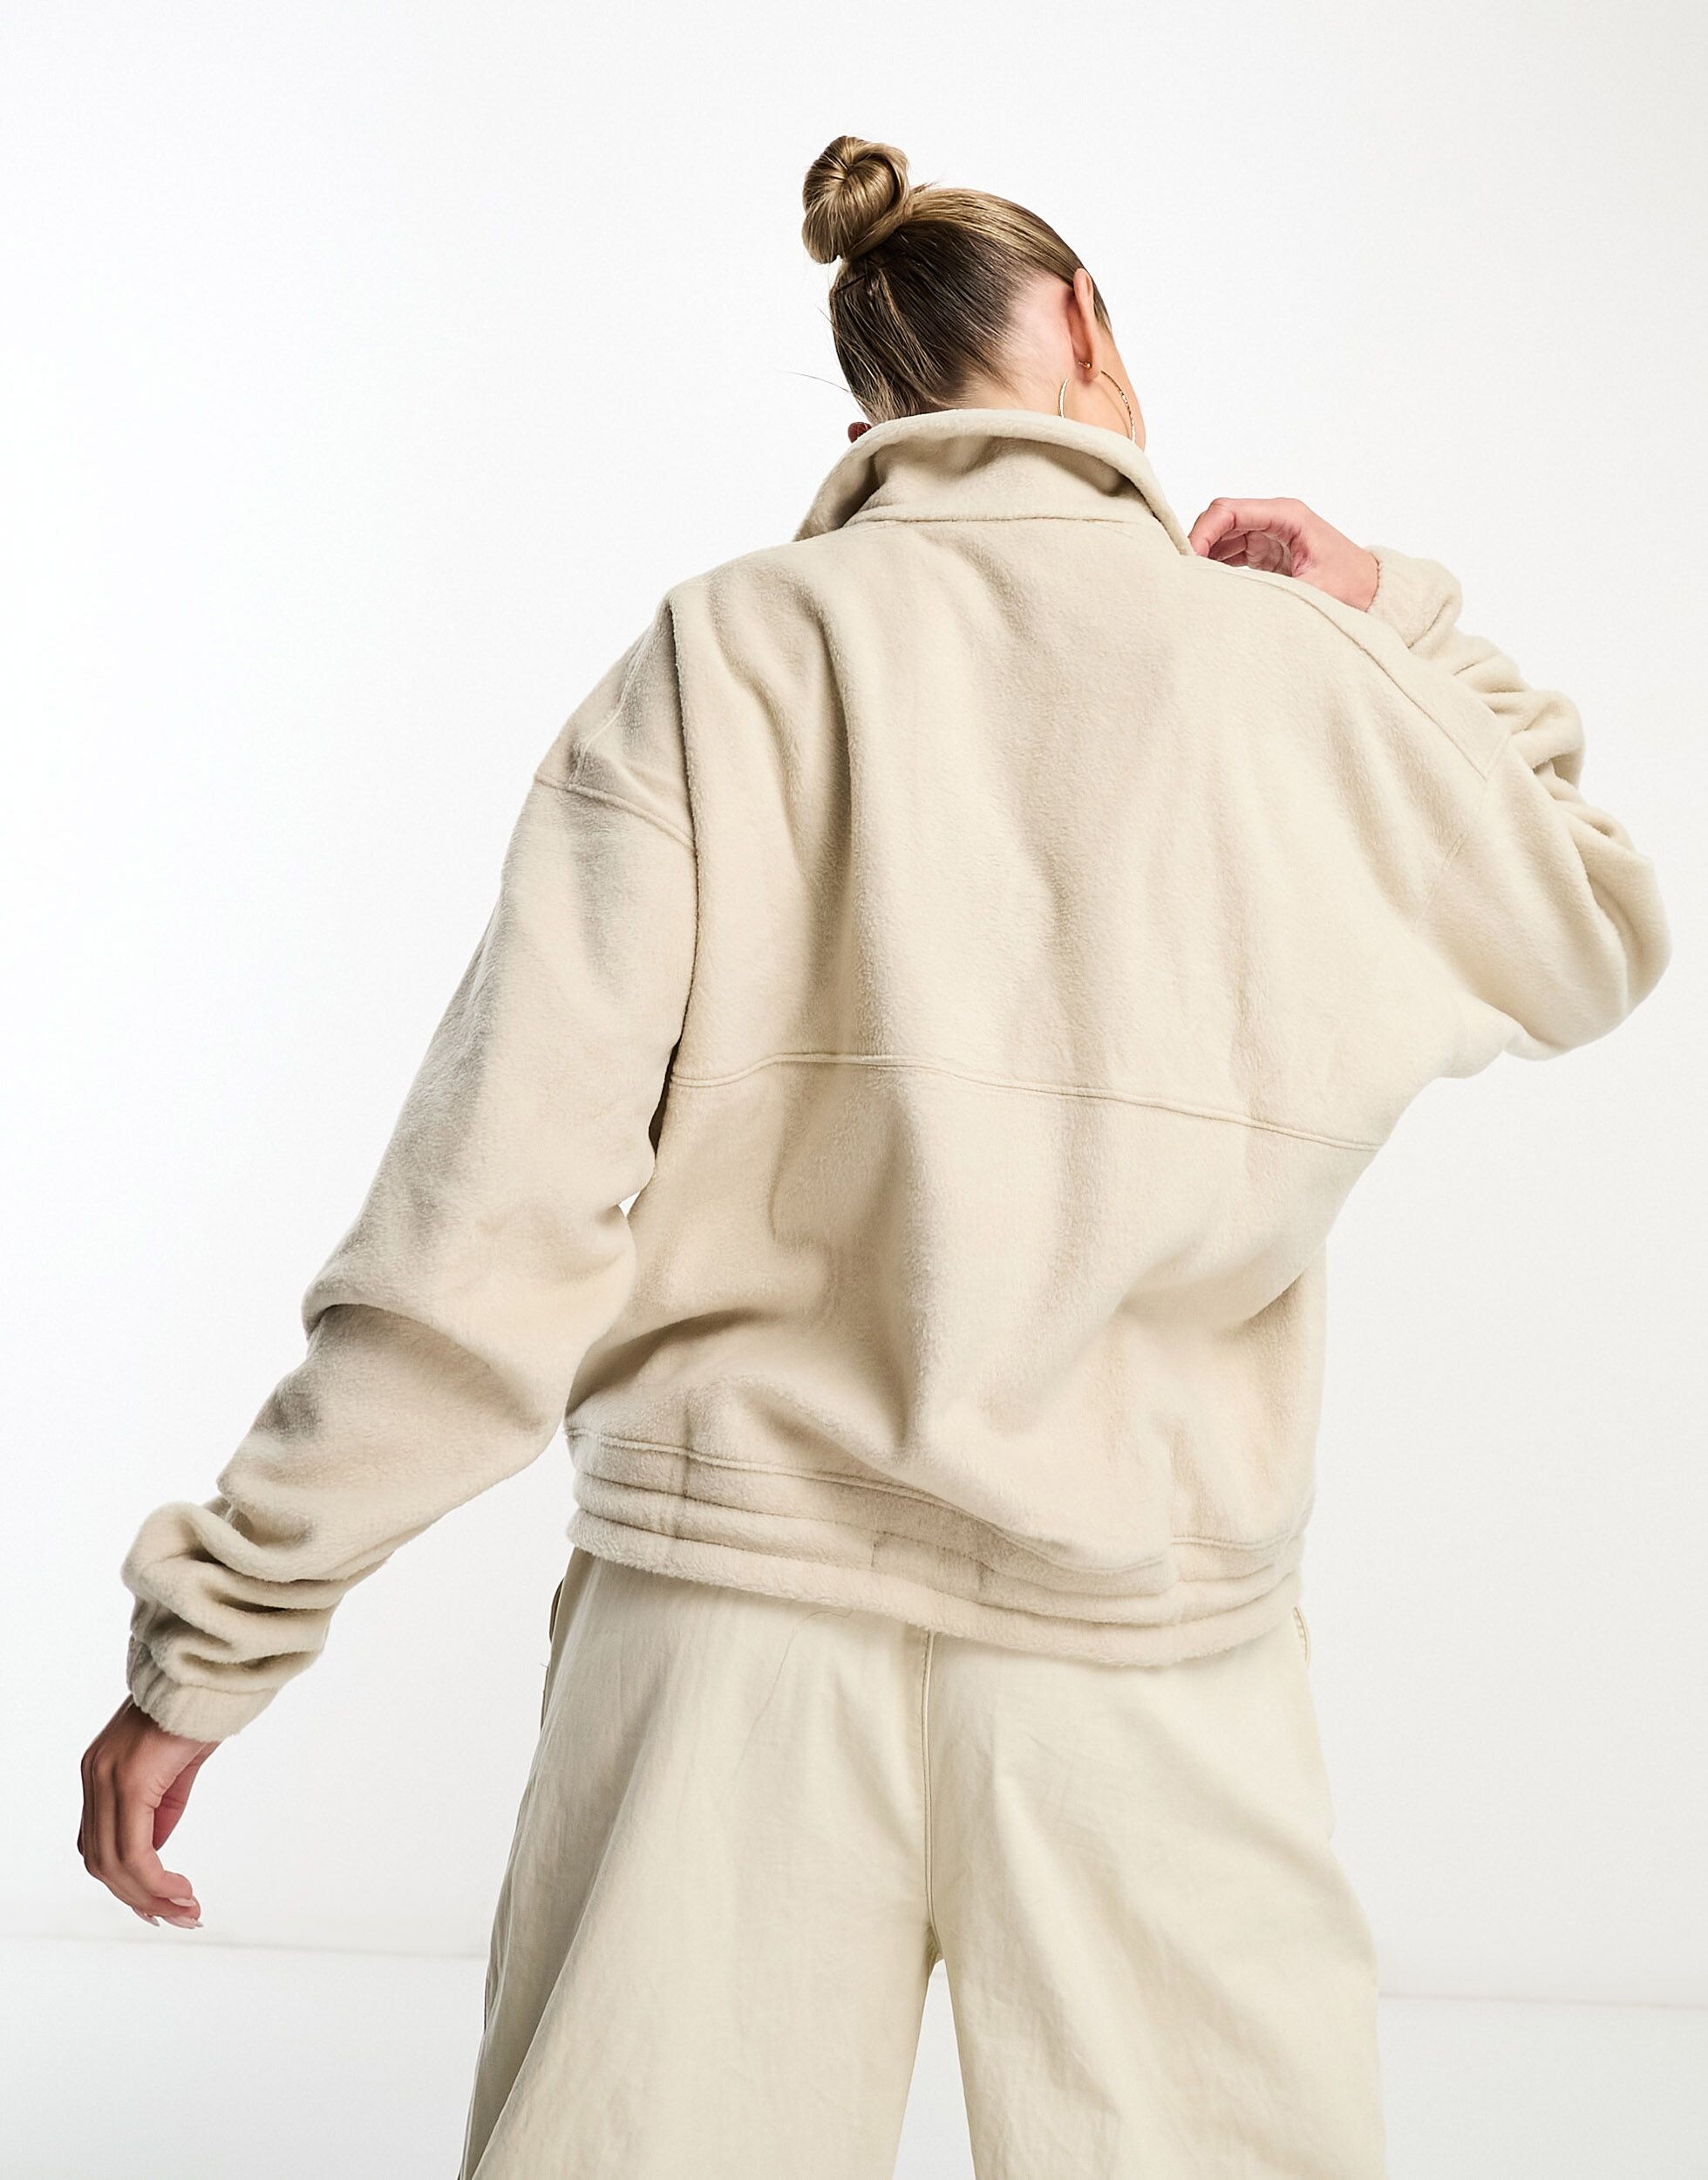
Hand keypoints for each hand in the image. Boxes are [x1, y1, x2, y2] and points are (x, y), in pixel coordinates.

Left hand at [78, 1697, 215, 1927]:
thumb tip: (155, 1849)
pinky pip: (134, 1849)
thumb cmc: (199, 1708)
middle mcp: (95, 1776)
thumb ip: (161, 1806)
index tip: (163, 1906)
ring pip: (114, 1863)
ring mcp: (106, 1777)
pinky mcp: (128, 1779)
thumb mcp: (177, 1767)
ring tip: (187, 1909)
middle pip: (102, 1862)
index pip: (99, 1846)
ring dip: (151, 1895)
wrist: (210, 1668)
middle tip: (181, 1916)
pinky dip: (155, 1879)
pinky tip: (180, 1889)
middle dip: (141, 1899)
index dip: (127, 1885)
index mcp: (101, 1772)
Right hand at [1187, 496, 1379, 610]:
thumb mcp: (1311, 590)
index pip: (1229, 510)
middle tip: (1183, 573)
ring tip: (1191, 580)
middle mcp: (1274, 518)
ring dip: (1203, 554)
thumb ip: (1269, 589)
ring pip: (1220, 534)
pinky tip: (1205, 582)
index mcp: (1286, 516)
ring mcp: (1267, 533)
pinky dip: (1213, 563)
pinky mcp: (1264, 551)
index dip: (1202, 531)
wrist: (1372, 592)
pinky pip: (1228, 550)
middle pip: (1220, 518)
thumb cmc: (1351, 586)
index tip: (1188, 559)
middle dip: (1197, 541)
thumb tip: (1225, 596)